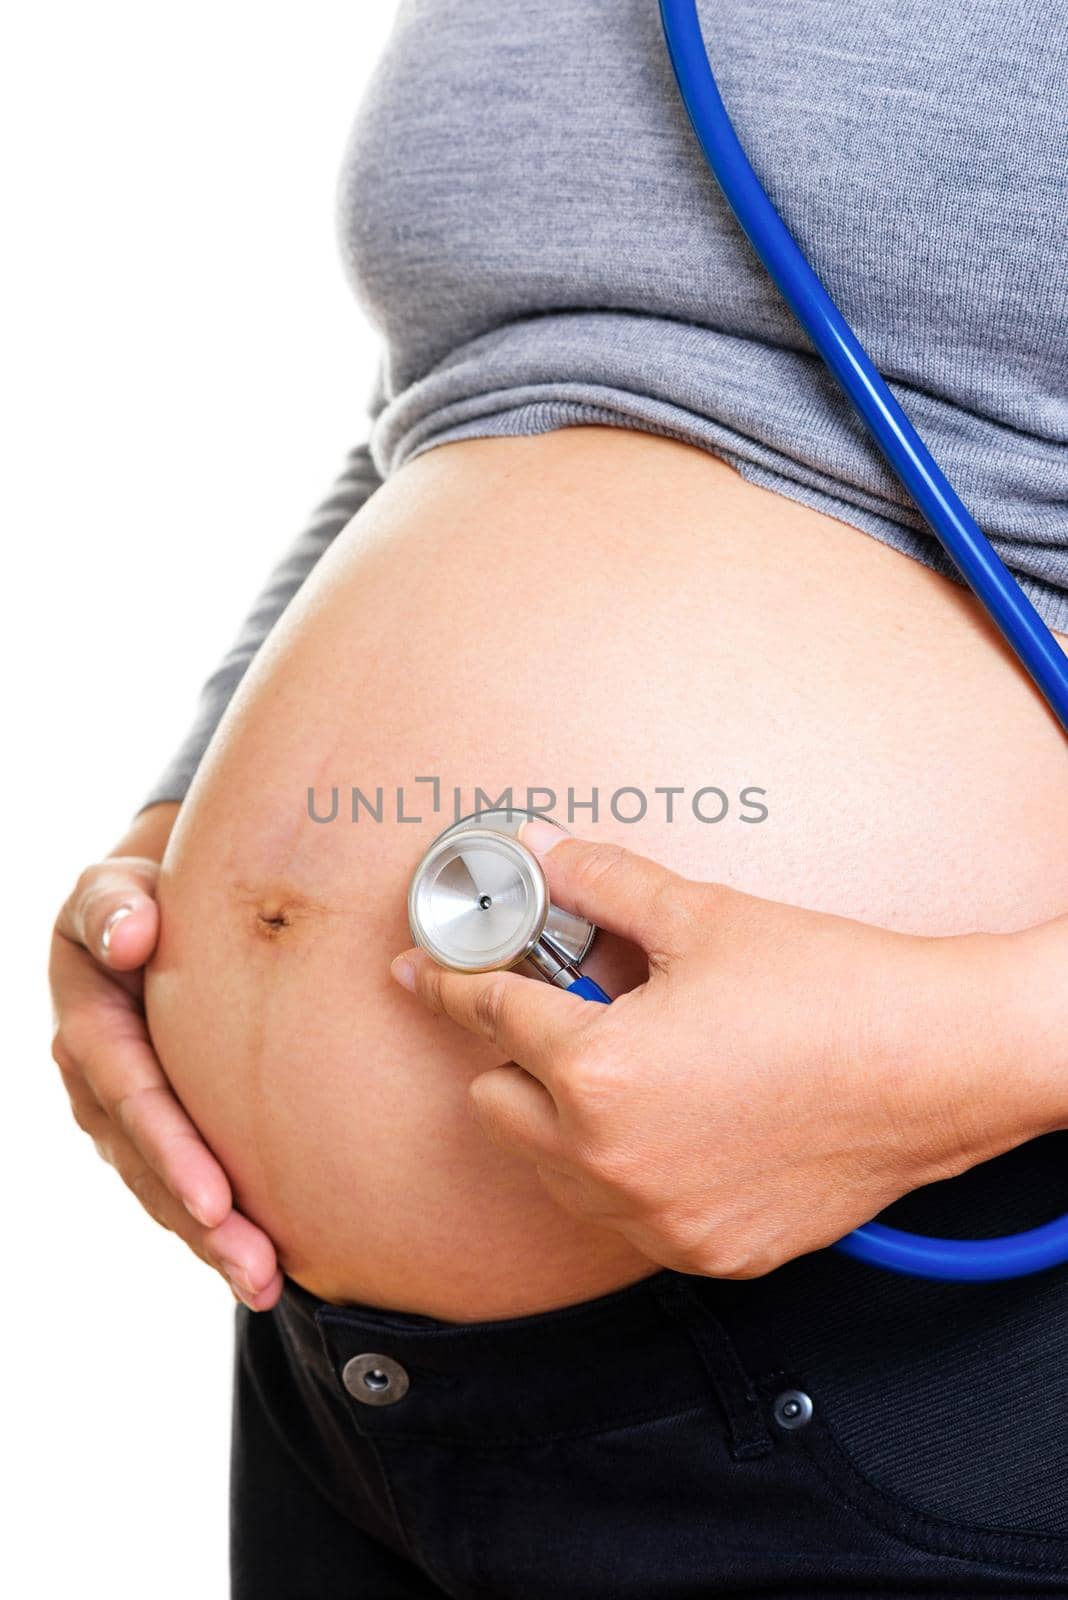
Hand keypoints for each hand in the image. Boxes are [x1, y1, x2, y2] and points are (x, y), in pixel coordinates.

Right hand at [49, 803, 282, 1308]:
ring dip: (213, 1241)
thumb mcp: (112, 888)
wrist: (146, 911)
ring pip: (164, 1188)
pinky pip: (182, 1182)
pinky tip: (265, 1263)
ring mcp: (123, 1113)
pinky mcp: (155, 1126)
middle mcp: (98, 1081)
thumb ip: (112, 907)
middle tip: (256, 1266)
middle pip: (150, 1162)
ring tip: (267, 1283)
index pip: (132, 1094)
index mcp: (89, 1022)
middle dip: (200, 1221)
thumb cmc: (140, 895)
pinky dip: (219, 1225)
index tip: (218, 1199)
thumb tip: (130, 938)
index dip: (172, 1149)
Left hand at [391, 822, 1058, 1278]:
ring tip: (631, 1065)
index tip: (422, 972)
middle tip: (562, 1013)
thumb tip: (545, 852)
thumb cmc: (832, 990)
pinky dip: (625, 1170)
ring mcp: (661, 1219)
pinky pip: (625, 1215)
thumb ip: (603, 884)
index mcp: (598, 1072)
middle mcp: (614, 1162)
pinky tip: (677, 1120)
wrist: (941, 1064)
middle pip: (496, 1106)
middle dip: (512, 1055)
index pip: (489, 1015)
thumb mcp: (704, 917)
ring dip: (562, 1118)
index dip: (450, 980)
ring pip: (553, 1170)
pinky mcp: (709, 1252)